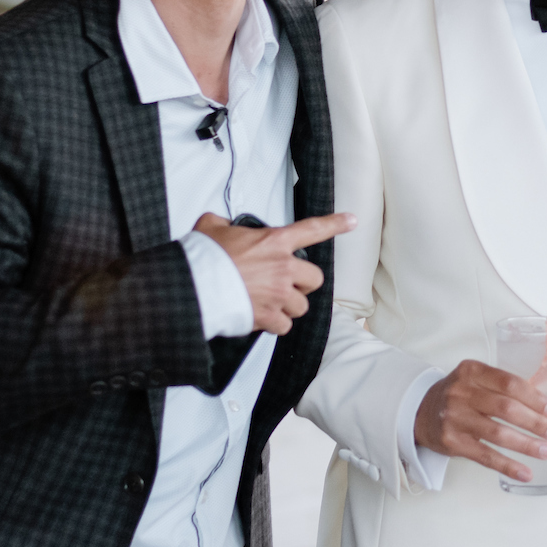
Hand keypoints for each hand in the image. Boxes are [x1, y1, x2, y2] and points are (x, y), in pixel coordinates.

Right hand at [192, 212, 351, 335]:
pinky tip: (262, 318)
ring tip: (270, 303)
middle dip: (303, 284)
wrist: (194, 286)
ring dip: (289, 306)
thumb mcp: (211, 227)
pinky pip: (285, 326)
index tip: (351, 221)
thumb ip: (223, 224)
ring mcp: (278, 293)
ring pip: (302, 306)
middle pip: (315, 278)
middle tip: (287, 284)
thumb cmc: (203, 257)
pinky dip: (275, 325)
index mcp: (274, 241)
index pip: (312, 229)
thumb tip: (221, 224)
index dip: (335, 224)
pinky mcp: (269, 316)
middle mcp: (282, 267)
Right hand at [416, 359, 546, 484]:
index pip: (510, 383)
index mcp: (471, 371)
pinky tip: (525, 472)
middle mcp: (461, 393)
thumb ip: (502, 387)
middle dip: (535, 422)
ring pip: (498, 433)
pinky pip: (485, 456)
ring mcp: (454, 417)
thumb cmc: (456, 396)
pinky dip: (508, 465)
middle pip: (506, 408)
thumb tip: (542, 407)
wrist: (418, 412)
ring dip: (526, 445)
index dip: (534, 398)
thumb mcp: (474, 380)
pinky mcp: (452, 442)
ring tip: (545, 451)